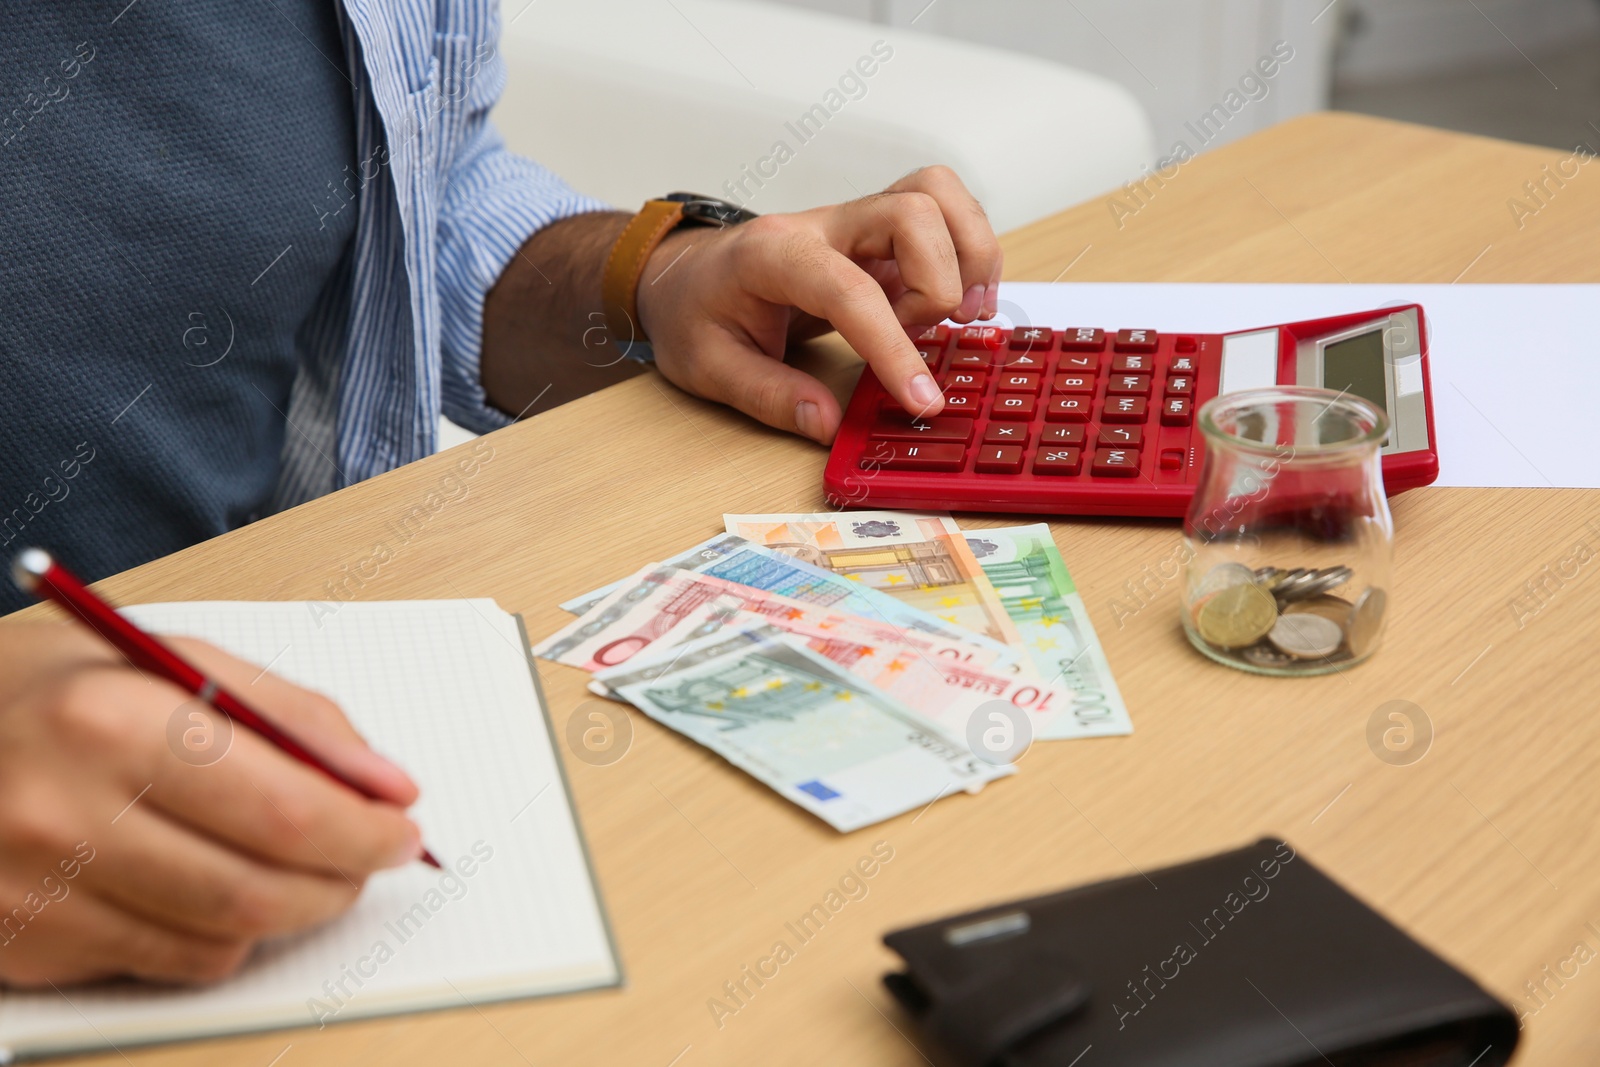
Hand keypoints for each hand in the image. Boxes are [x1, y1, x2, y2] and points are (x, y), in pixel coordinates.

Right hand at [0, 624, 422, 985]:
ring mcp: (34, 890)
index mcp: (110, 720)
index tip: (401, 828)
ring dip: (293, 910)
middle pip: (257, 889)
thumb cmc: (53, 687)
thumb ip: (288, 714)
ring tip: (306, 867)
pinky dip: (222, 935)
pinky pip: (168, 964)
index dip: (362, 831)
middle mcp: (62, 812)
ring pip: (222, 939)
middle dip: (342, 879)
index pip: (282, 809)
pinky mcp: (22, 945)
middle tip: (371, 855)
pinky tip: (216, 885)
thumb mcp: (167, 658)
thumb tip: (384, 782)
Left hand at [635, 166, 1002, 443]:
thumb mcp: (709, 368)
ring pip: (937, 194)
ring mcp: (855, 224)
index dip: (893, 347)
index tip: (920, 400)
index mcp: (773, 254)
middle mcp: (823, 225)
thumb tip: (828, 423)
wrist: (681, 275)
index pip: (850, 289)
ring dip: (970, 252)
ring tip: (964, 315)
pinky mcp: (878, 238)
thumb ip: (770, 395)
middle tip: (929, 338)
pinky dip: (968, 252)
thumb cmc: (692, 313)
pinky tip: (957, 303)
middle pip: (913, 209)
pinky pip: (942, 215)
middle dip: (941, 281)